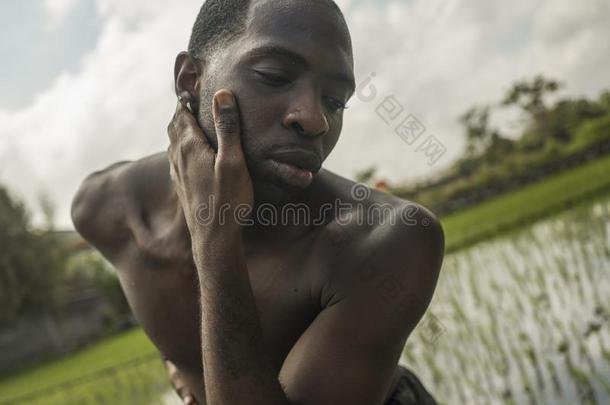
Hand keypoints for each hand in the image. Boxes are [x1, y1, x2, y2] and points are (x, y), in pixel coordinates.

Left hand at [167, 90, 253, 244]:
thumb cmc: (228, 200)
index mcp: (190, 147)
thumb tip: (221, 94)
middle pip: (175, 125)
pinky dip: (183, 145)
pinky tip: (192, 152)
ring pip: (174, 142)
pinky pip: (177, 157)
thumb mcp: (233, 162)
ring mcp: (177, 173)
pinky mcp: (181, 186)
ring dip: (181, 128)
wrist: (213, 240)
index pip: (182, 112)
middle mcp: (178, 157)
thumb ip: (227, 128)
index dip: (186, 95)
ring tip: (193, 119)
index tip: (192, 79)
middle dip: (183, 109)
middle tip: (193, 97)